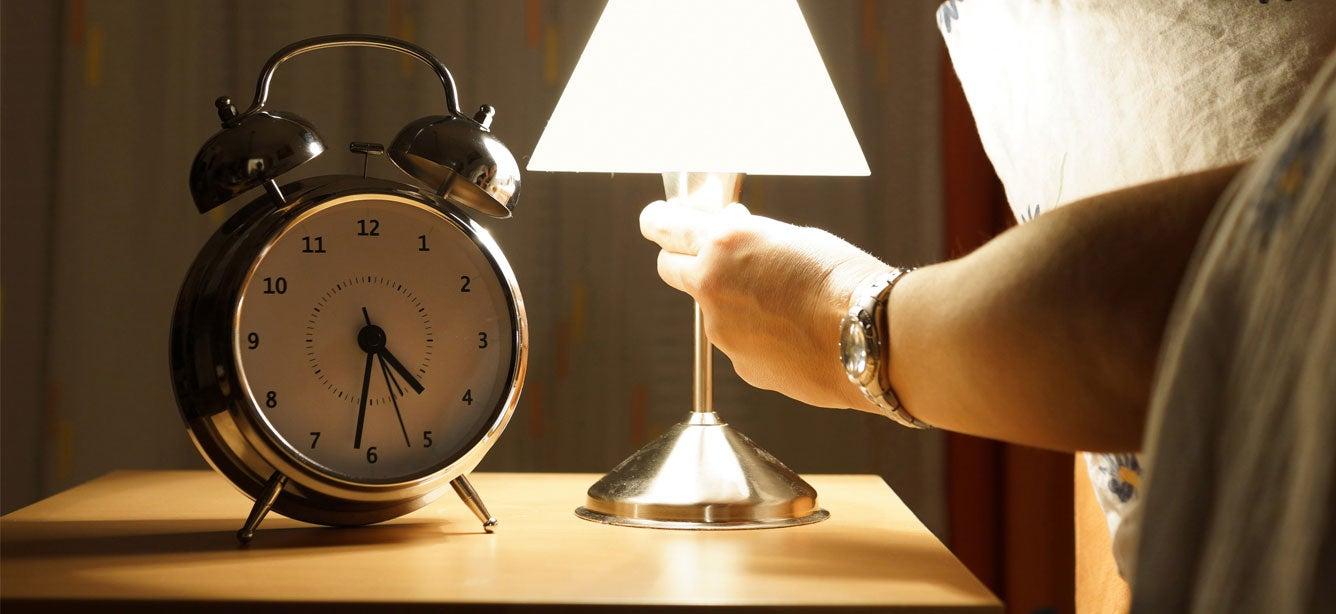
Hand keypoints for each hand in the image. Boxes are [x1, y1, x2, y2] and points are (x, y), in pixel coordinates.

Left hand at [640, 199, 890, 409]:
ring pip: (713, 310)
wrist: (870, 337)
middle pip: (669, 268)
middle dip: (685, 260)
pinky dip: (759, 336)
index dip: (657, 221)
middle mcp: (711, 286)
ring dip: (734, 302)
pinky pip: (741, 343)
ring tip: (788, 302)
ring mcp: (722, 331)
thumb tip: (732, 238)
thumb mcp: (792, 239)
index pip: (666, 226)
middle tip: (712, 258)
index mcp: (723, 244)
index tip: (654, 220)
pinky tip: (796, 332)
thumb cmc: (843, 280)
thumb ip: (751, 240)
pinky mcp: (741, 366)